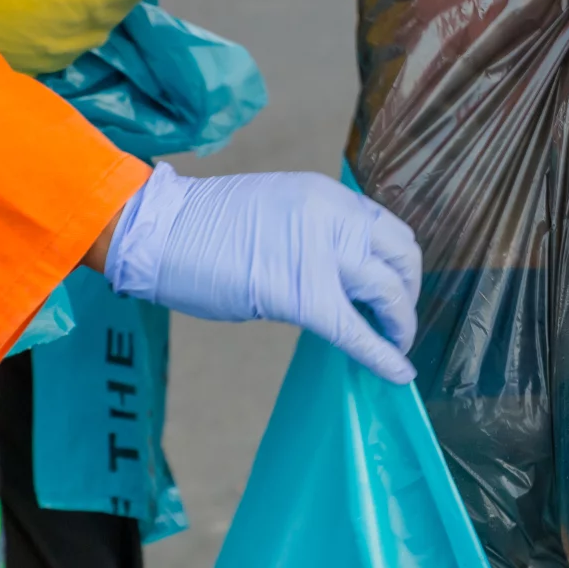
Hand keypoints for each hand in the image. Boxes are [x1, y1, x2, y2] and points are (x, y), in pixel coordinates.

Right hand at [105, 163, 421, 383]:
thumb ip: (321, 232)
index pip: (388, 229)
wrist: (159, 231)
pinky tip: (398, 371)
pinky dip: (382, 354)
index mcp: (330, 197)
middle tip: (398, 319)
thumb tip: (348, 269)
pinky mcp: (301, 296)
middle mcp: (335, 218)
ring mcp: (320, 255)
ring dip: (401, 322)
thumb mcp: (282, 209)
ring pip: (388, 291)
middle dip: (409, 292)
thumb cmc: (207, 226)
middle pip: (403, 256)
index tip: (395, 287)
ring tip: (396, 343)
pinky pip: (355, 330)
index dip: (399, 264)